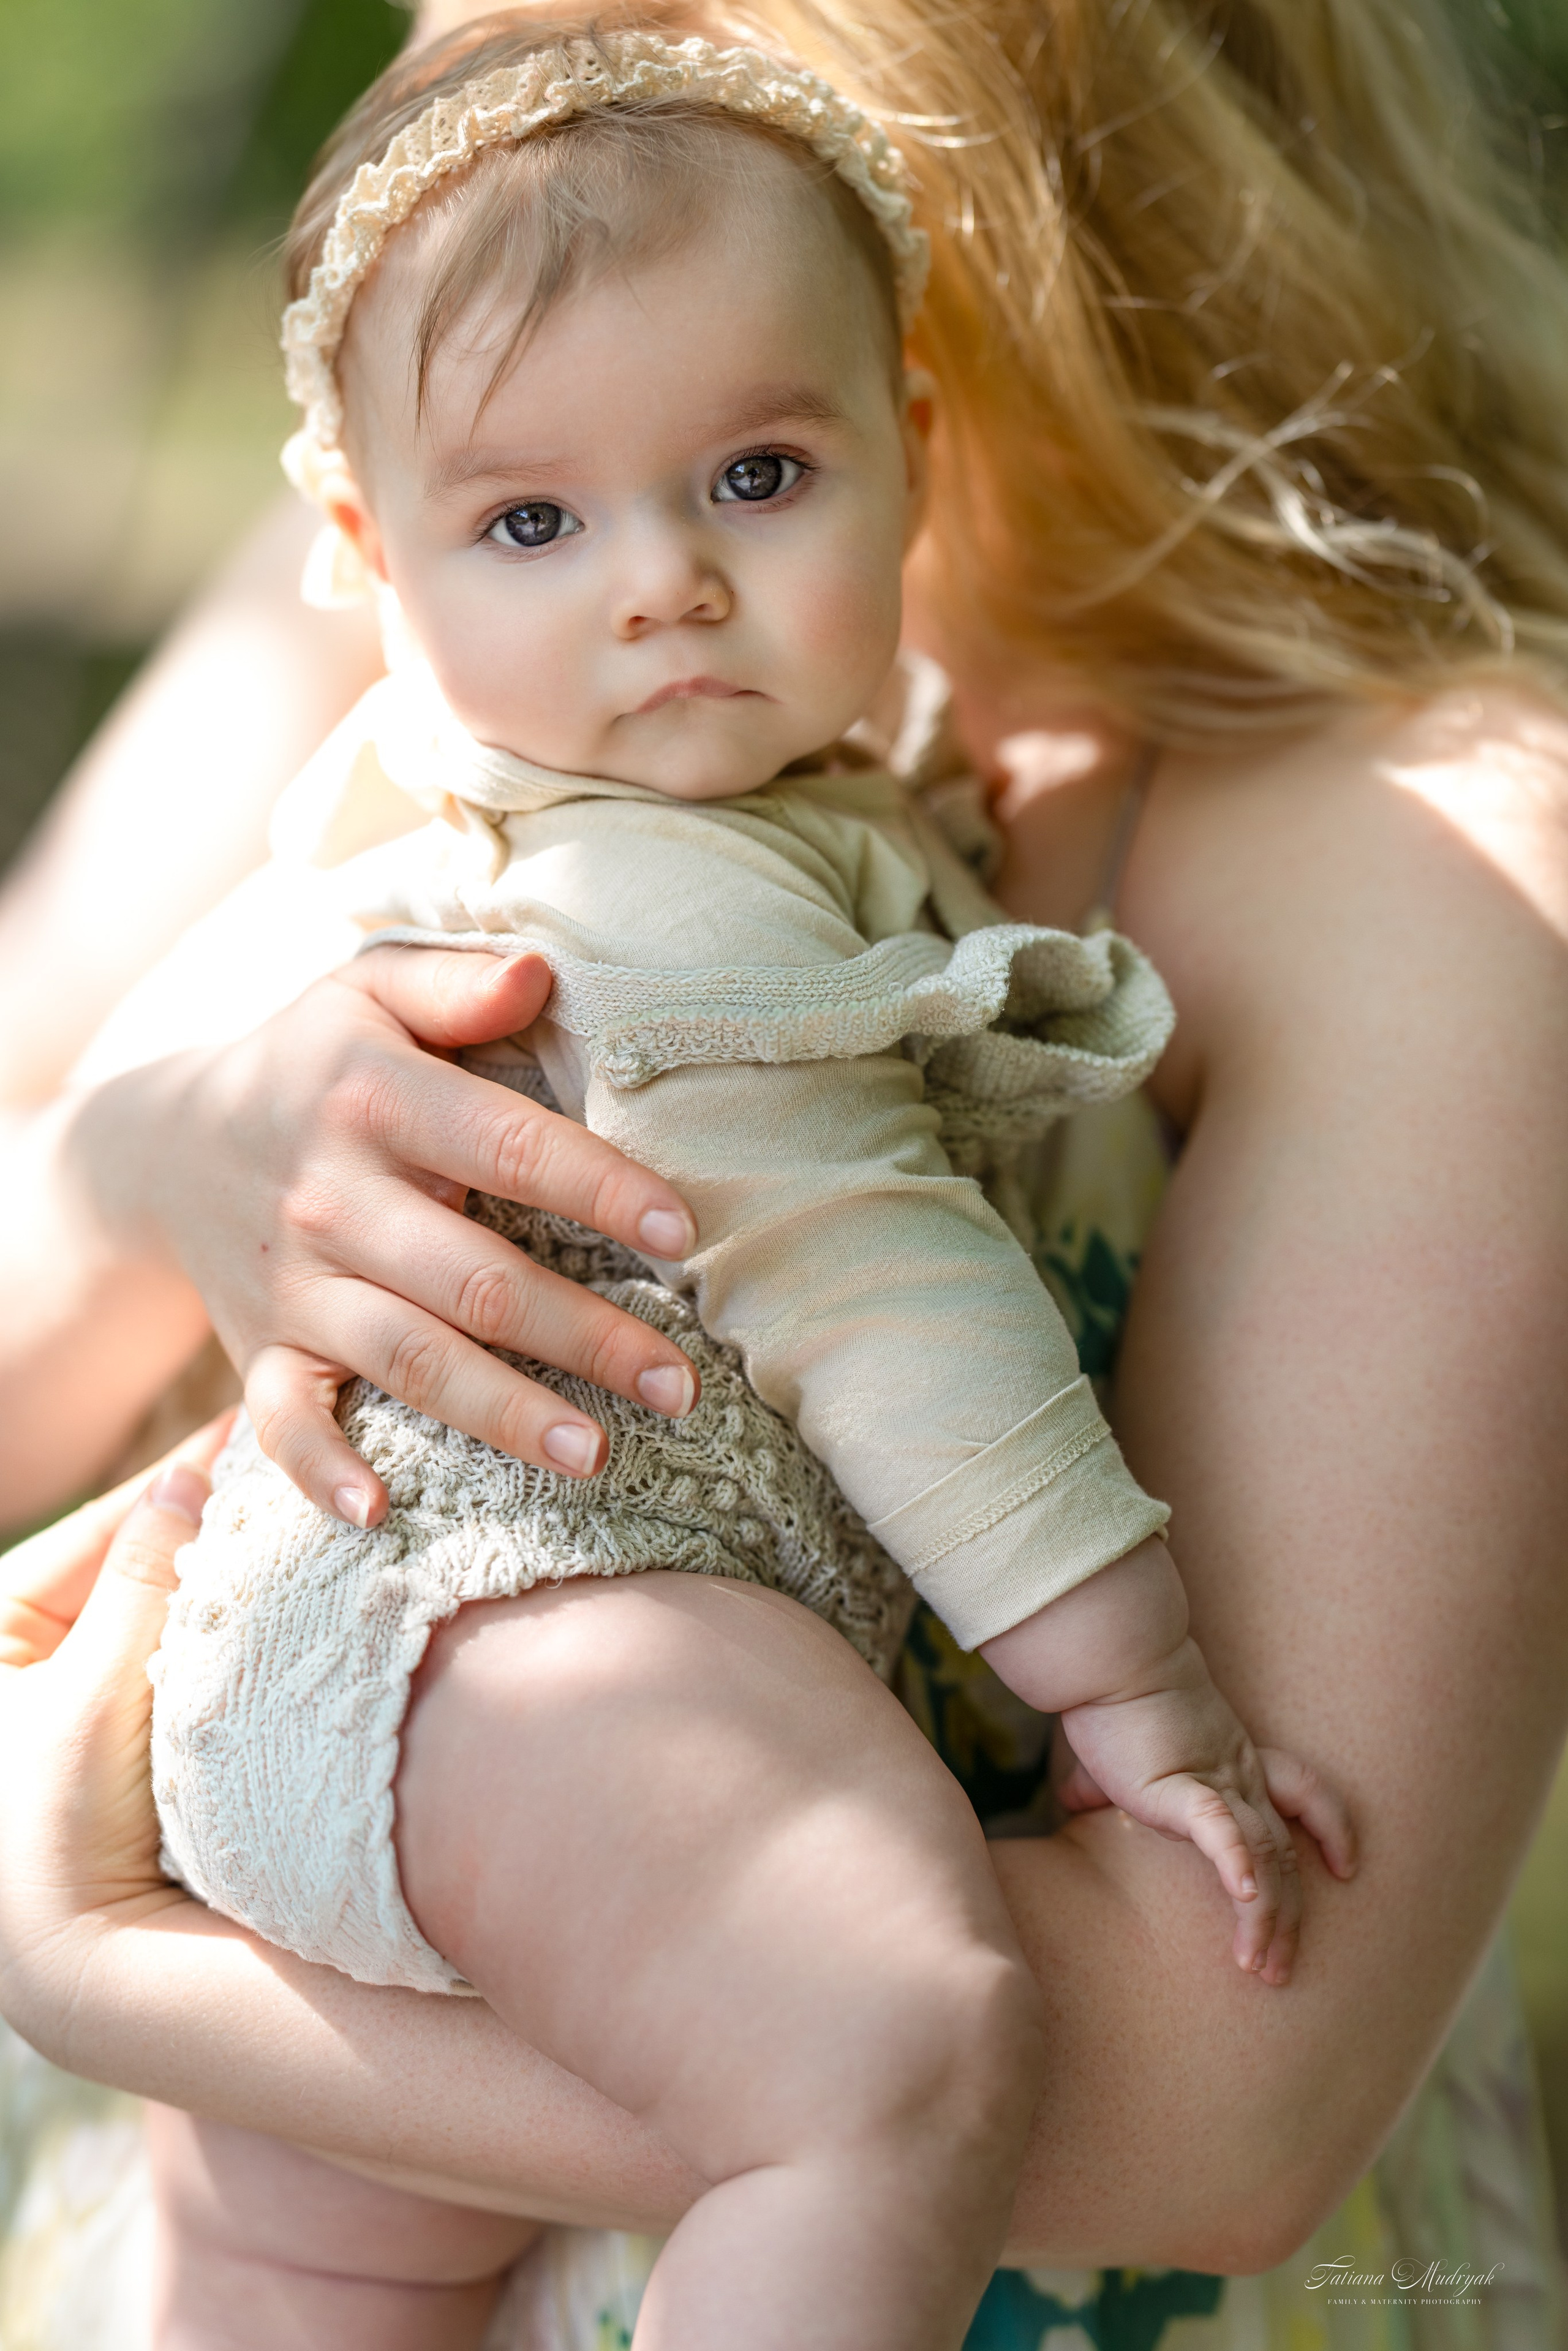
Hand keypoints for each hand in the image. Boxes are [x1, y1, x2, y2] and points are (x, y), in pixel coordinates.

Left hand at [0, 1426, 224, 2057]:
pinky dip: (214, 1627)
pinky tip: (270, 1598)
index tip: (243, 1438)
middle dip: (199, 1527)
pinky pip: (170, 1652)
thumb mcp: (96, 1691)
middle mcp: (22, 1654)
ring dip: (214, 1576)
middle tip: (277, 1474)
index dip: (172, 1486)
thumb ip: (142, 1580)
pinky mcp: (117, 1731)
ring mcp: (72, 1693)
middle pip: (128, 1565)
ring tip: (284, 1524)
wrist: (80, 1960)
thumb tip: (189, 1475)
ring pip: (156, 1607)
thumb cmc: (61, 1827)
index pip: (95, 1532)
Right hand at [73, 948, 701, 1526]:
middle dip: (587, 1338)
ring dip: (505, 1416)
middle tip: (682, 1385)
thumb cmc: (311, 1065)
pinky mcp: (260, 1351)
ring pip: (410, 1361)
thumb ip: (456, 983)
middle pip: (478, 1281)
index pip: (510, 1146)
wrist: (161, 1146)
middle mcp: (333, 1199)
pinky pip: (284, 1425)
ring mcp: (293, 1286)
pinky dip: (323, 1475)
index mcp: (372, 1100)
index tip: (684, 1235)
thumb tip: (541, 970)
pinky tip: (382, 1515)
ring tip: (599, 1456)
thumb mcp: (368, 992)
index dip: (601, 1190)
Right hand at [1057, 1649, 1355, 1984]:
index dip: (1331, 1828)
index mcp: (1232, 1762)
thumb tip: (1076, 1802)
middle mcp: (1239, 1775)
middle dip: (1291, 1916)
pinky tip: (1244, 1899)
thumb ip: (1104, 1783)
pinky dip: (1239, 1868)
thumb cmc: (1112, 1698)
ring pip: (1265, 1856)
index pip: (1304, 1792)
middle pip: (1286, 1850)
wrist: (1111, 1658)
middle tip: (1280, 1970)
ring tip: (1260, 1967)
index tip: (1345, 1868)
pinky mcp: (1185, 1788)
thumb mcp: (1117, 1752)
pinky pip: (1223, 1833)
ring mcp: (1219, 1781)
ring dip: (1268, 1916)